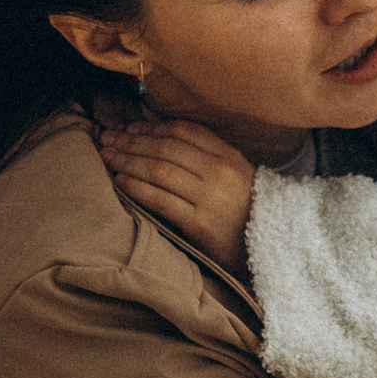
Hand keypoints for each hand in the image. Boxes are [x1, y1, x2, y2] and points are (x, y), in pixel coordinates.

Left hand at [97, 119, 256, 270]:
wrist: (269, 251)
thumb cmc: (245, 213)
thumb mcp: (236, 176)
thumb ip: (207, 157)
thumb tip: (159, 139)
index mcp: (230, 157)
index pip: (184, 132)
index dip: (152, 126)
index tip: (129, 127)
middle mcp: (221, 173)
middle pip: (167, 148)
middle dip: (132, 141)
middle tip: (107, 138)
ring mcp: (211, 199)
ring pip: (160, 171)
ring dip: (129, 161)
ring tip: (107, 157)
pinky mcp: (200, 224)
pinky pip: (162, 200)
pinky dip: (138, 188)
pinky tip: (121, 182)